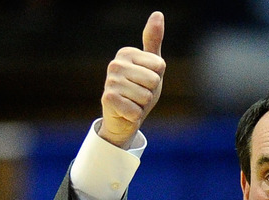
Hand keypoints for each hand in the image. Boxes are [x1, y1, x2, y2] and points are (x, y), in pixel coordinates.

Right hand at [98, 11, 165, 148]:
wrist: (124, 117)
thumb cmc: (140, 89)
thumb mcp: (152, 66)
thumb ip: (153, 41)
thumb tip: (157, 13)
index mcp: (127, 53)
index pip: (160, 66)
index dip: (157, 78)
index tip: (145, 82)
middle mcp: (116, 64)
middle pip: (153, 81)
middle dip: (150, 93)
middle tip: (139, 94)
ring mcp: (110, 81)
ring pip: (146, 96)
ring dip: (142, 104)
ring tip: (133, 102)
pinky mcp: (108, 99)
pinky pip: (136, 109)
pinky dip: (135, 115)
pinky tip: (126, 112)